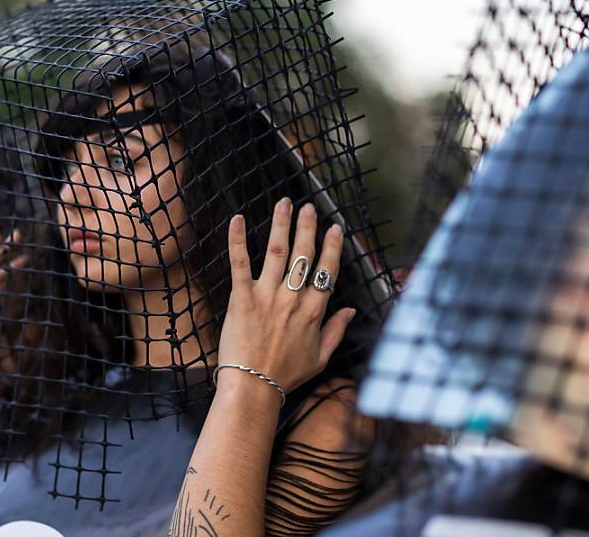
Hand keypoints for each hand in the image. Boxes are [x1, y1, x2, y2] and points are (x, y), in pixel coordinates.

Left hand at [217, 199, 355, 396]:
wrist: (254, 387)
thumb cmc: (286, 374)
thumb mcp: (321, 356)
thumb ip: (337, 330)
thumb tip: (352, 310)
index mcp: (314, 312)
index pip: (327, 271)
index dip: (332, 247)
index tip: (335, 228)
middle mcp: (293, 299)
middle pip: (305, 255)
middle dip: (308, 228)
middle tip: (309, 207)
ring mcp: (267, 296)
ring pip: (278, 252)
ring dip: (281, 225)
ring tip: (284, 203)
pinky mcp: (242, 298)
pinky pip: (240, 264)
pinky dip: (237, 240)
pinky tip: (237, 220)